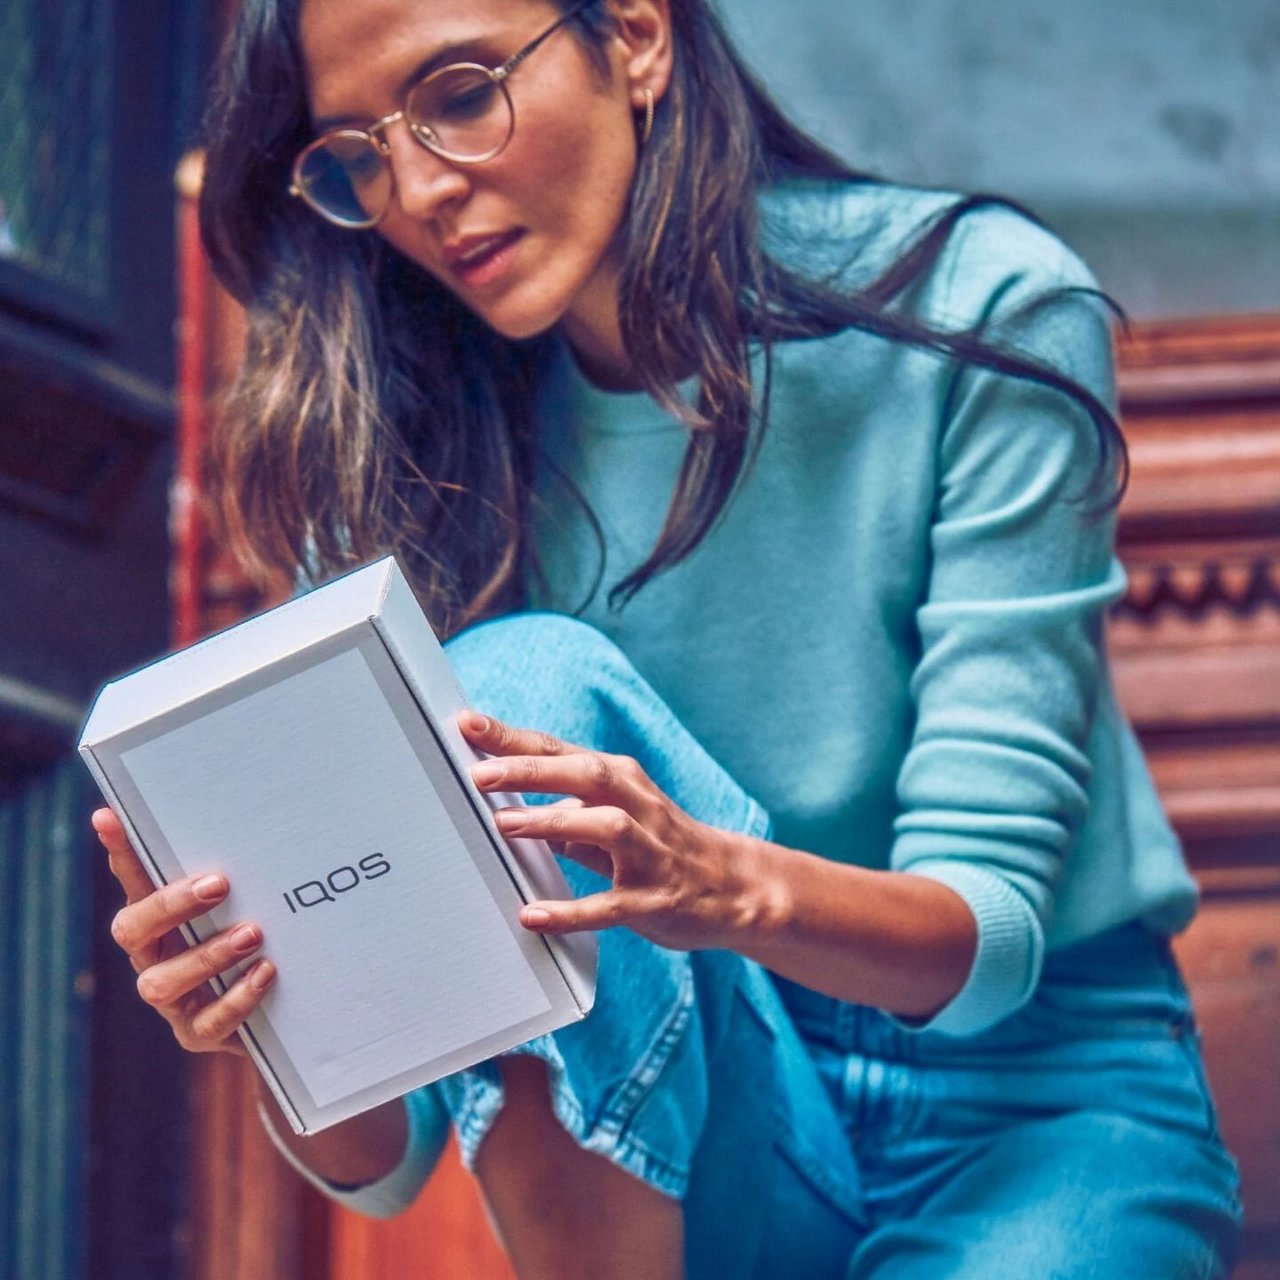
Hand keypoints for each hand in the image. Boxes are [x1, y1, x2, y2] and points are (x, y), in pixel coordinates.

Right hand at [93, 808, 275, 1055]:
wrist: (280, 1010)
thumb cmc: (261, 938)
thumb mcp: (250, 901)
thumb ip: (242, 871)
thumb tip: (260, 817)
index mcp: (158, 918)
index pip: (133, 880)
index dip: (119, 852)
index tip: (108, 816)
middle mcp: (154, 956)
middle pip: (132, 930)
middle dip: (171, 906)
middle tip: (218, 884)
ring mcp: (172, 999)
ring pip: (162, 982)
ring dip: (208, 955)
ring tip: (252, 933)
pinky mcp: (197, 1032)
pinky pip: (207, 1021)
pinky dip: (237, 997)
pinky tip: (265, 972)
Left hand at [460, 712, 765, 950]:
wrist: (736, 885)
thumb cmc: (664, 845)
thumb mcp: (616, 815)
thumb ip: (566, 810)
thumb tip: (507, 804)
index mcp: (621, 780)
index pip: (560, 751)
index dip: (514, 738)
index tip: (469, 724)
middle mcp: (637, 806)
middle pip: (585, 775)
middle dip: (532, 770)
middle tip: (480, 773)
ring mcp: (649, 852)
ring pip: (603, 827)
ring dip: (553, 823)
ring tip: (505, 825)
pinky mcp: (654, 899)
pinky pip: (610, 904)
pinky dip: (570, 911)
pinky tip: (534, 915)